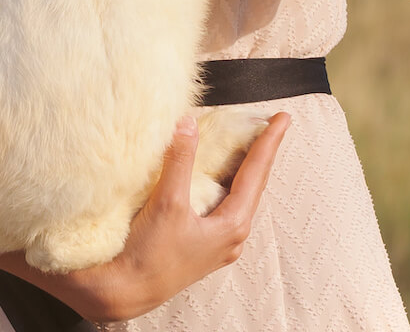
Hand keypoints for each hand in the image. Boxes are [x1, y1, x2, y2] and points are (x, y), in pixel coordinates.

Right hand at [0, 111, 291, 322]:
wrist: (126, 292)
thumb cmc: (150, 254)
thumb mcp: (167, 202)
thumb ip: (179, 160)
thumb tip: (187, 123)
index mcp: (233, 225)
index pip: (257, 171)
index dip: (269, 141)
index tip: (283, 118)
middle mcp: (233, 236)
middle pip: (253, 184)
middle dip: (262, 153)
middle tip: (271, 126)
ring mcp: (219, 244)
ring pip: (239, 196)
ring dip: (243, 169)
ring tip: (250, 145)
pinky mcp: (202, 246)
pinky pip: (223, 207)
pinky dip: (225, 184)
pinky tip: (218, 177)